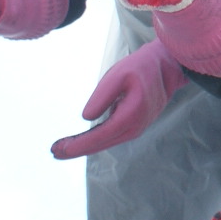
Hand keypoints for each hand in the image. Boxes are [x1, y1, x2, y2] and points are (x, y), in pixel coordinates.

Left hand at [52, 41, 184, 158]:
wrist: (167, 67)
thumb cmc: (141, 67)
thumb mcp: (118, 75)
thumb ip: (101, 97)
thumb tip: (86, 118)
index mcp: (131, 115)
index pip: (100, 136)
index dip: (78, 145)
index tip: (58, 149)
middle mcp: (136, 127)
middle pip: (101, 144)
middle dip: (76, 150)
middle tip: (53, 151)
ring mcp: (138, 128)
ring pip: (107, 142)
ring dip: (85, 146)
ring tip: (62, 148)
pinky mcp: (136, 125)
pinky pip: (112, 136)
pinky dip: (96, 140)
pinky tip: (82, 139)